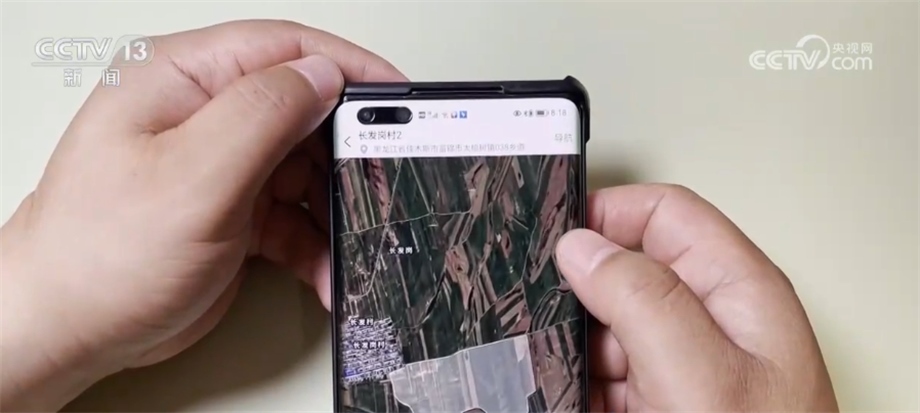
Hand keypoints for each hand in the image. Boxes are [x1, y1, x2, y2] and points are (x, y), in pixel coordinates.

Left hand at [0, 20, 404, 410]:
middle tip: (379, 183)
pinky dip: (316, 245)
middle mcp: (205, 115)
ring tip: (351, 242)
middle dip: (347, 152)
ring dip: (335, 210)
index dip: (347, 67)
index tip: (396, 95)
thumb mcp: (190, 176)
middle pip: (304, 110)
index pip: (283, 49)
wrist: (68, 329)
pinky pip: (294, 217)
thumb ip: (262, 116)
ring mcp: (221, 164)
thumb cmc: (99, 254)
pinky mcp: (233, 210)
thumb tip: (324, 76)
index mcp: (183, 79)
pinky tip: (323, 271)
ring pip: (307, 168)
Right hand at [555, 184, 837, 411]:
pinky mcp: (659, 404)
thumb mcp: (699, 373)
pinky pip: (604, 376)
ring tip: (547, 360)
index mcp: (736, 292)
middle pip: (628, 269)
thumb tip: (582, 246)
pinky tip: (563, 392)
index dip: (609, 214)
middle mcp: (710, 322)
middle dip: (579, 288)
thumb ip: (640, 298)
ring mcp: (682, 367)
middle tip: (539, 306)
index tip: (556, 238)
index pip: (666, 215)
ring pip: (608, 326)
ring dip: (571, 341)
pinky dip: (576, 382)